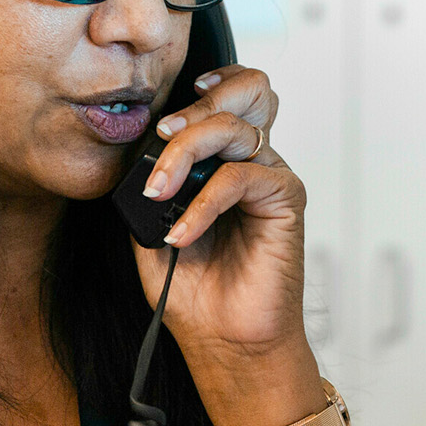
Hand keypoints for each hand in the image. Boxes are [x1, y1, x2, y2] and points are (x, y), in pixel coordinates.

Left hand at [132, 64, 320, 425]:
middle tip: (163, 136)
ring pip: (236, 131)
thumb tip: (140, 157)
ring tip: (160, 190)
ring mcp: (270, 179)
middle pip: (245, 95)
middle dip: (197, 108)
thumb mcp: (152, 228)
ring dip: (188, 152)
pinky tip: (183, 232)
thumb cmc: (196, 291)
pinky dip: (205, 202)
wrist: (224, 341)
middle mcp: (252, 162)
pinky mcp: (285, 201)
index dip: (213, 84)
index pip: (233, 97)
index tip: (173, 103)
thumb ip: (153, 186)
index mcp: (226, 161)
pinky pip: (242, 177)